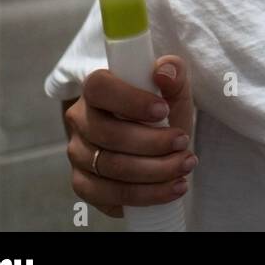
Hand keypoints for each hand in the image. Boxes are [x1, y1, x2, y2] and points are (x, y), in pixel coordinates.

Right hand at [63, 55, 195, 217]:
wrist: (158, 146)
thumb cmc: (162, 114)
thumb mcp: (174, 92)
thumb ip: (174, 74)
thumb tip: (164, 70)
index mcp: (97, 90)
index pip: (99, 88)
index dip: (130, 101)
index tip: (163, 111)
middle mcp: (81, 120)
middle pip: (109, 134)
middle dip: (153, 142)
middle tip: (183, 142)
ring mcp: (78, 154)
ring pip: (111, 166)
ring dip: (156, 169)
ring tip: (186, 164)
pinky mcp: (83, 183)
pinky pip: (108, 194)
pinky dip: (146, 194)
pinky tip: (173, 187)